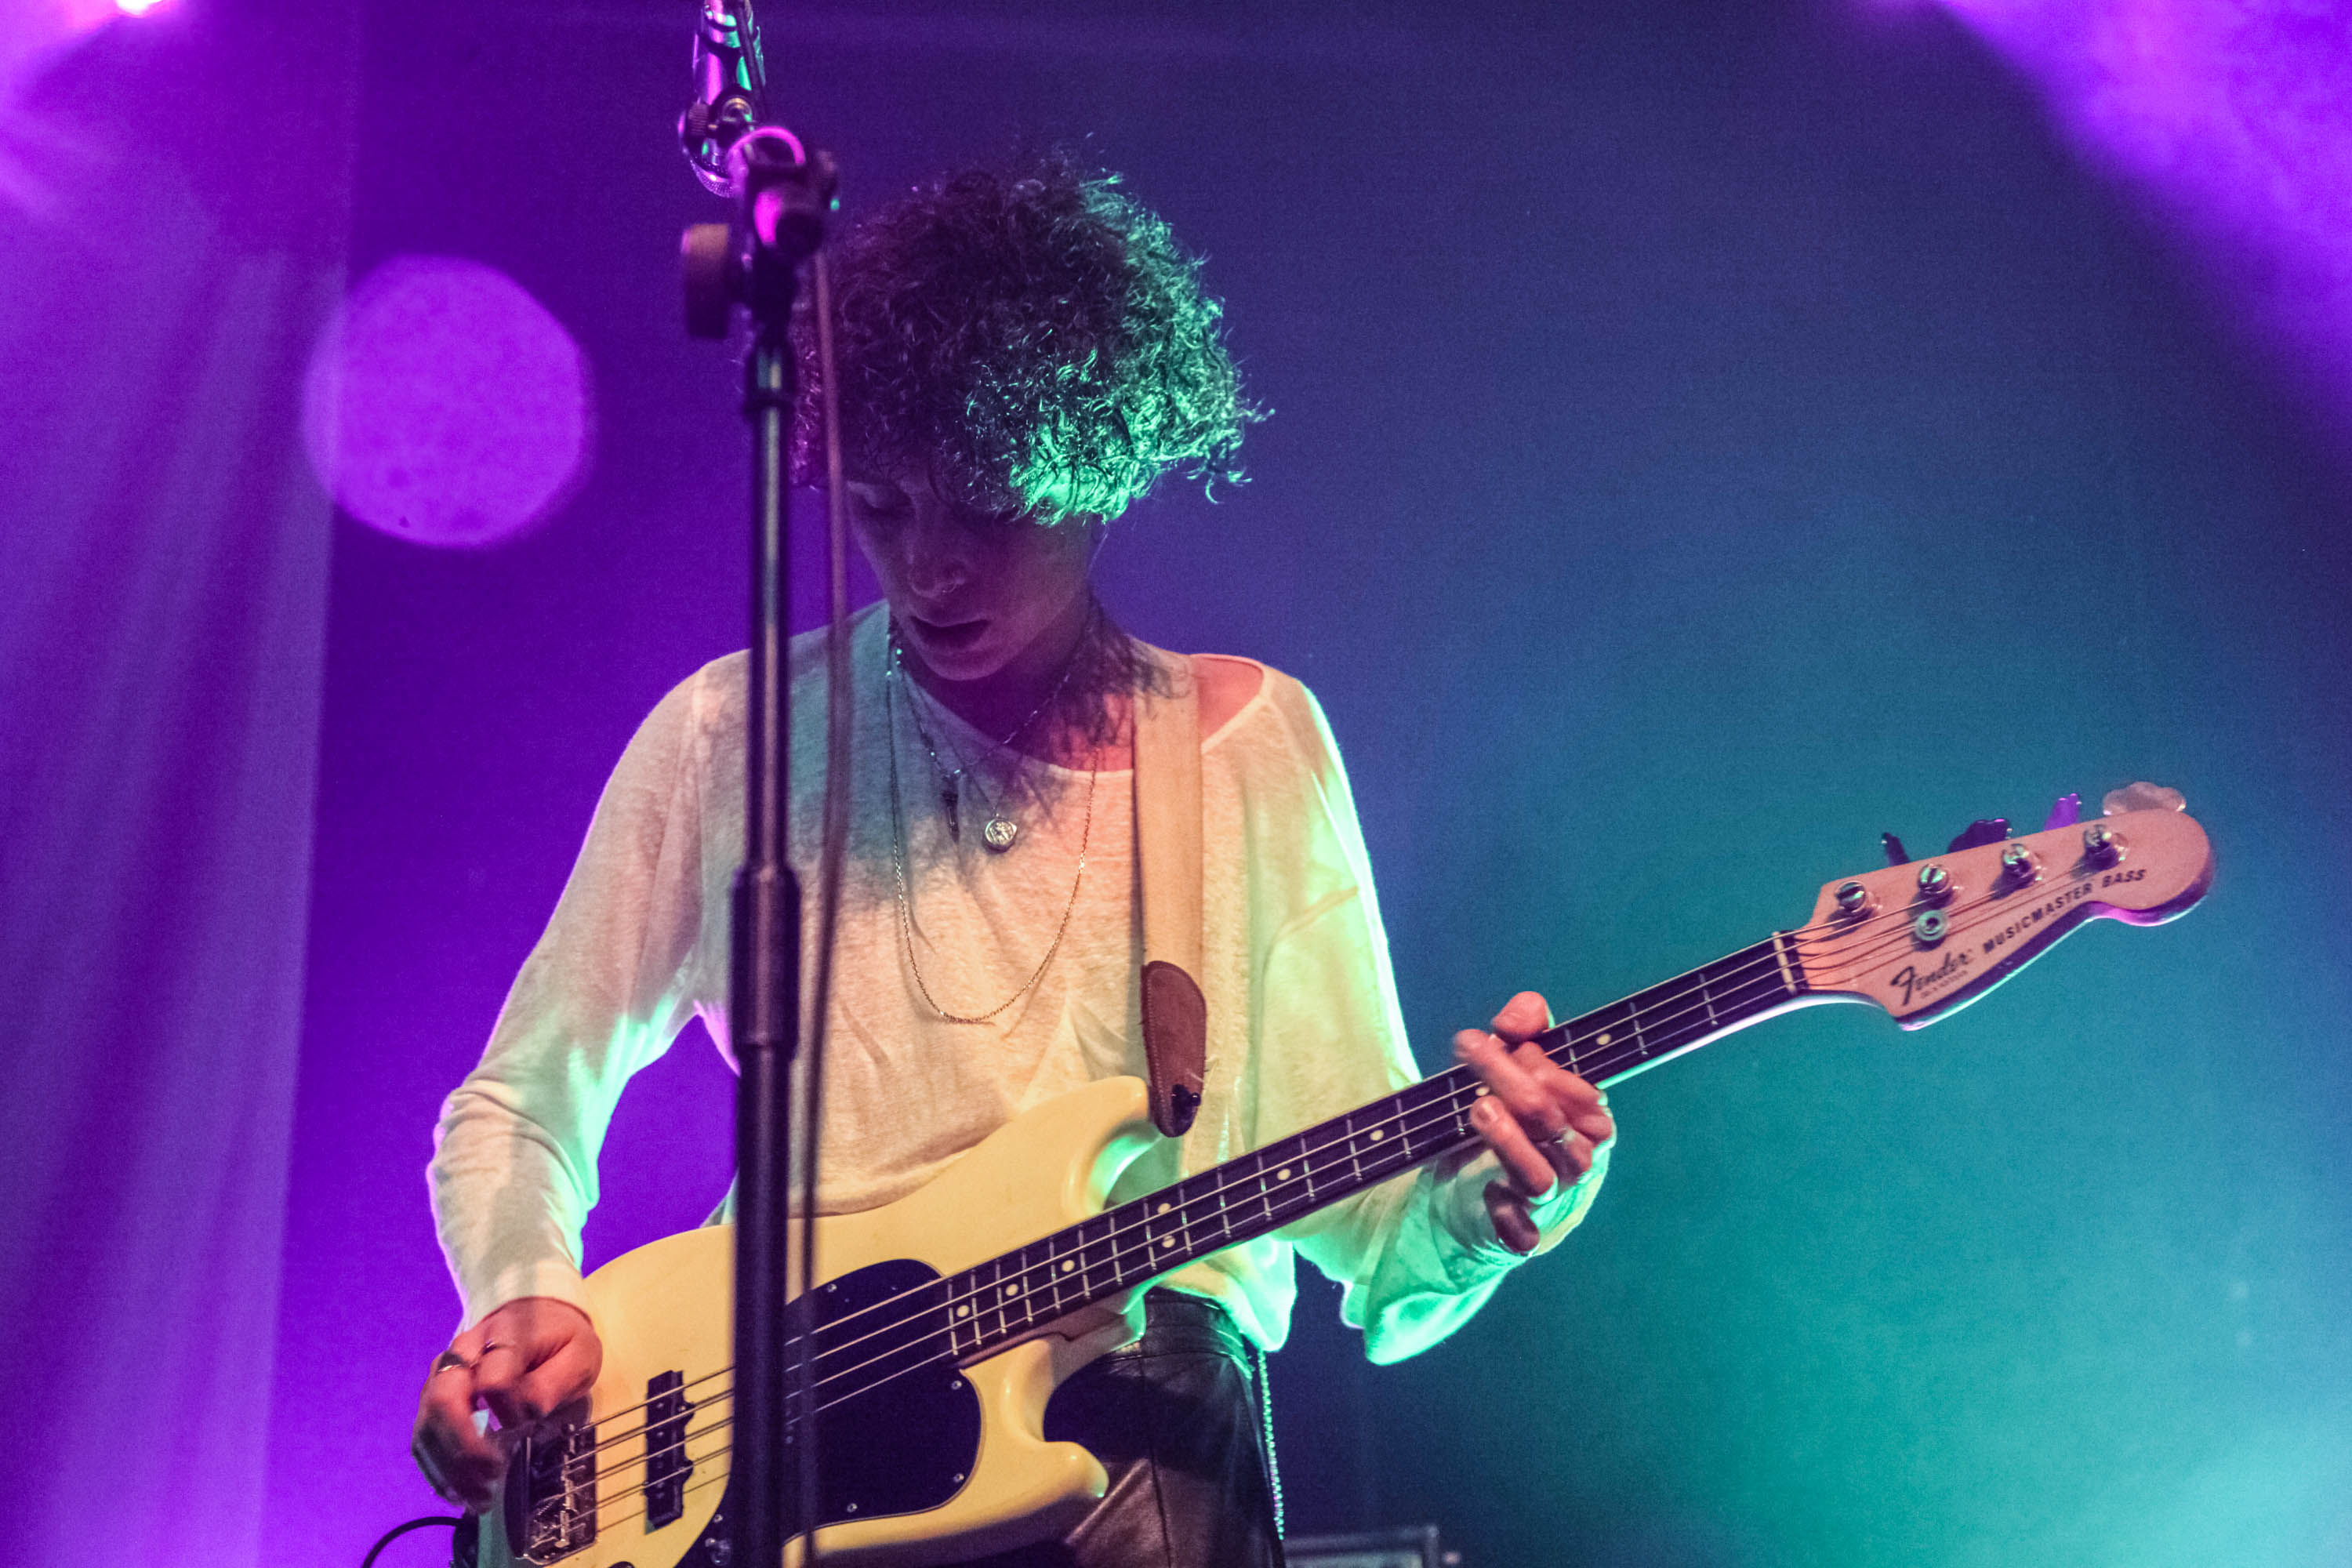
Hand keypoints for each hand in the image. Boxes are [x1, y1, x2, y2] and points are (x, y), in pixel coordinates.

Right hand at [412, 1296, 602, 1512]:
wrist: (532, 1317)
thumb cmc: (558, 1341)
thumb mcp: (577, 1354)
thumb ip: (553, 1382)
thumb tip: (526, 1413)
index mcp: (503, 1336)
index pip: (494, 1380)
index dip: (510, 1412)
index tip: (529, 1426)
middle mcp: (462, 1354)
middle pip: (444, 1400)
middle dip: (465, 1447)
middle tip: (493, 1477)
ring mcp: (441, 1376)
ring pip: (427, 1423)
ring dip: (449, 1467)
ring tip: (479, 1497)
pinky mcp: (433, 1398)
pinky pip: (422, 1437)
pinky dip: (437, 1470)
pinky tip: (458, 1493)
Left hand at [1455, 991, 1614, 1253]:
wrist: (1465, 1200)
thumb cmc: (1501, 1125)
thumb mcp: (1512, 1070)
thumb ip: (1523, 1032)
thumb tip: (1522, 1015)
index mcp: (1586, 1121)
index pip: (1579, 1092)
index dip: (1539, 1062)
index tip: (1496, 1039)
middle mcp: (1574, 1162)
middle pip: (1554, 1123)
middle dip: (1511, 1082)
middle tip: (1471, 1052)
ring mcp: (1548, 1201)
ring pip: (1542, 1176)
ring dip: (1508, 1140)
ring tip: (1477, 1107)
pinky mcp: (1517, 1235)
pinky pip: (1523, 1234)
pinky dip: (1509, 1217)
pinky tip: (1489, 1192)